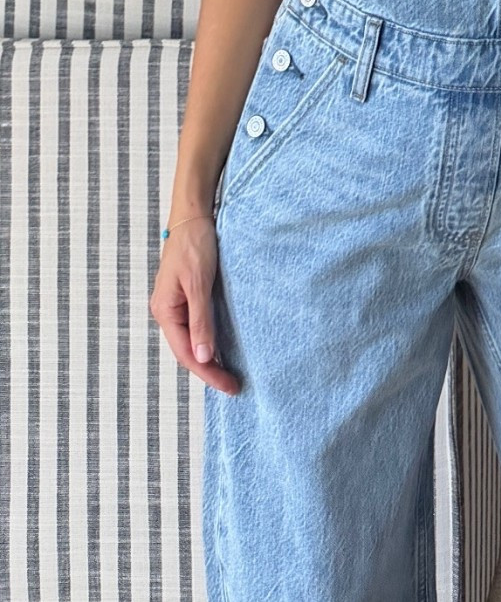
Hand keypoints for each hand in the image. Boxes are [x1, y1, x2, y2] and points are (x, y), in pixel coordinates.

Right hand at [150, 219, 240, 394]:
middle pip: (187, 350)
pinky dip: (208, 340)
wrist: (194, 214)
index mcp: (165, 310)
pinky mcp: (188, 295)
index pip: (186, 353)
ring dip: (209, 358)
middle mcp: (167, 311)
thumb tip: (204, 357)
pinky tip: (222, 347)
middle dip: (209, 370)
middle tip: (234, 386)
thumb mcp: (199, 282)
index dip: (207, 372)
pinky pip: (197, 325)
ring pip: (191, 340)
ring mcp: (176, 304)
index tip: (229, 386)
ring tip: (229, 374)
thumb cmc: (194, 244)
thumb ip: (200, 319)